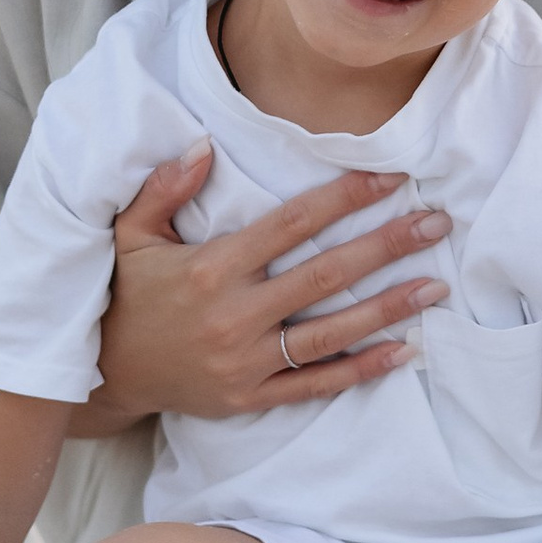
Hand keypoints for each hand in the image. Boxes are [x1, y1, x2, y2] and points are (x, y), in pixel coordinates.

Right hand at [76, 146, 450, 431]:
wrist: (105, 376)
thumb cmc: (126, 296)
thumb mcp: (131, 235)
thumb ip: (164, 188)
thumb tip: (202, 145)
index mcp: (210, 269)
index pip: (290, 225)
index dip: (342, 199)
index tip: (388, 178)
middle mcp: (234, 315)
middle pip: (325, 275)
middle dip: (385, 246)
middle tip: (436, 225)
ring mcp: (247, 362)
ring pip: (331, 332)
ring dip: (389, 308)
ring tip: (436, 286)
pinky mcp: (252, 397)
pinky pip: (317, 383)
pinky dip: (363, 368)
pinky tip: (404, 350)